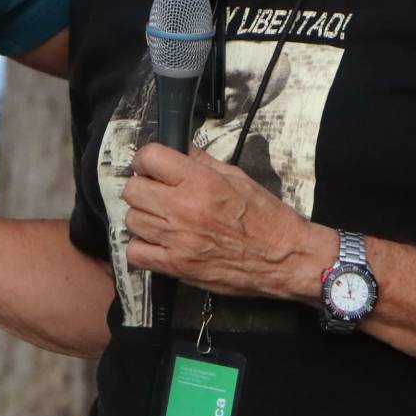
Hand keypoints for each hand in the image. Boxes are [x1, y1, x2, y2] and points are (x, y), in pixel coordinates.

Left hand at [121, 144, 326, 300]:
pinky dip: (142, 248)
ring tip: (161, 219)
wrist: (285, 257)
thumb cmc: (266, 217)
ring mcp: (178, 240)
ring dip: (143, 217)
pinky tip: (158, 243)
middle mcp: (184, 208)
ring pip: (131, 220)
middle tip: (157, 193)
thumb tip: (177, 149)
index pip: (149, 158)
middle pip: (132, 189)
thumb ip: (202, 162)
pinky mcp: (177, 266)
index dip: (146, 160)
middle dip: (142, 187)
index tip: (152, 167)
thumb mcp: (237, 177)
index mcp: (201, 182)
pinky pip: (136, 253)